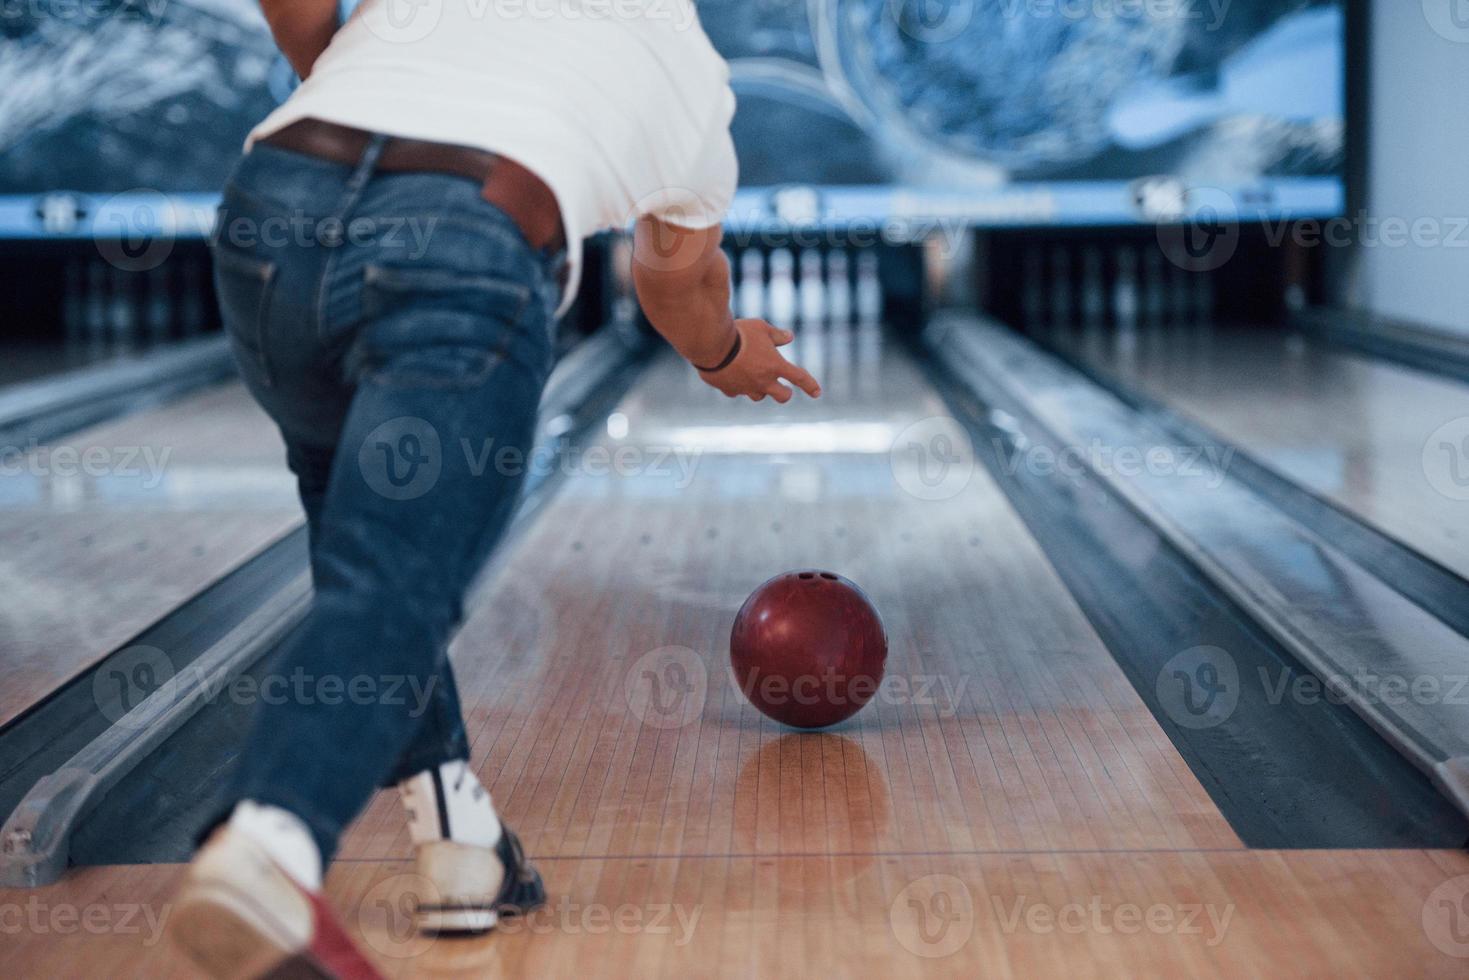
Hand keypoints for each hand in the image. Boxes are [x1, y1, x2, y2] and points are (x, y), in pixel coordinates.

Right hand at [697, 320, 821, 402]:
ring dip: (760, 390)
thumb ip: (776, 335)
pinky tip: (732, 376)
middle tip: (783, 389)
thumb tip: (789, 337)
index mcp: (776, 366)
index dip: (810, 385)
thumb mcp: (761, 327)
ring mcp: (746, 388)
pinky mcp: (729, 390)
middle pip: (782, 396)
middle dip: (785, 393)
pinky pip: (736, 392)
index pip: (799, 378)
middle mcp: (763, 381)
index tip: (817, 393)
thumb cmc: (739, 333)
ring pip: (758, 397)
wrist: (712, 345)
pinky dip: (737, 386)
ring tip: (754, 378)